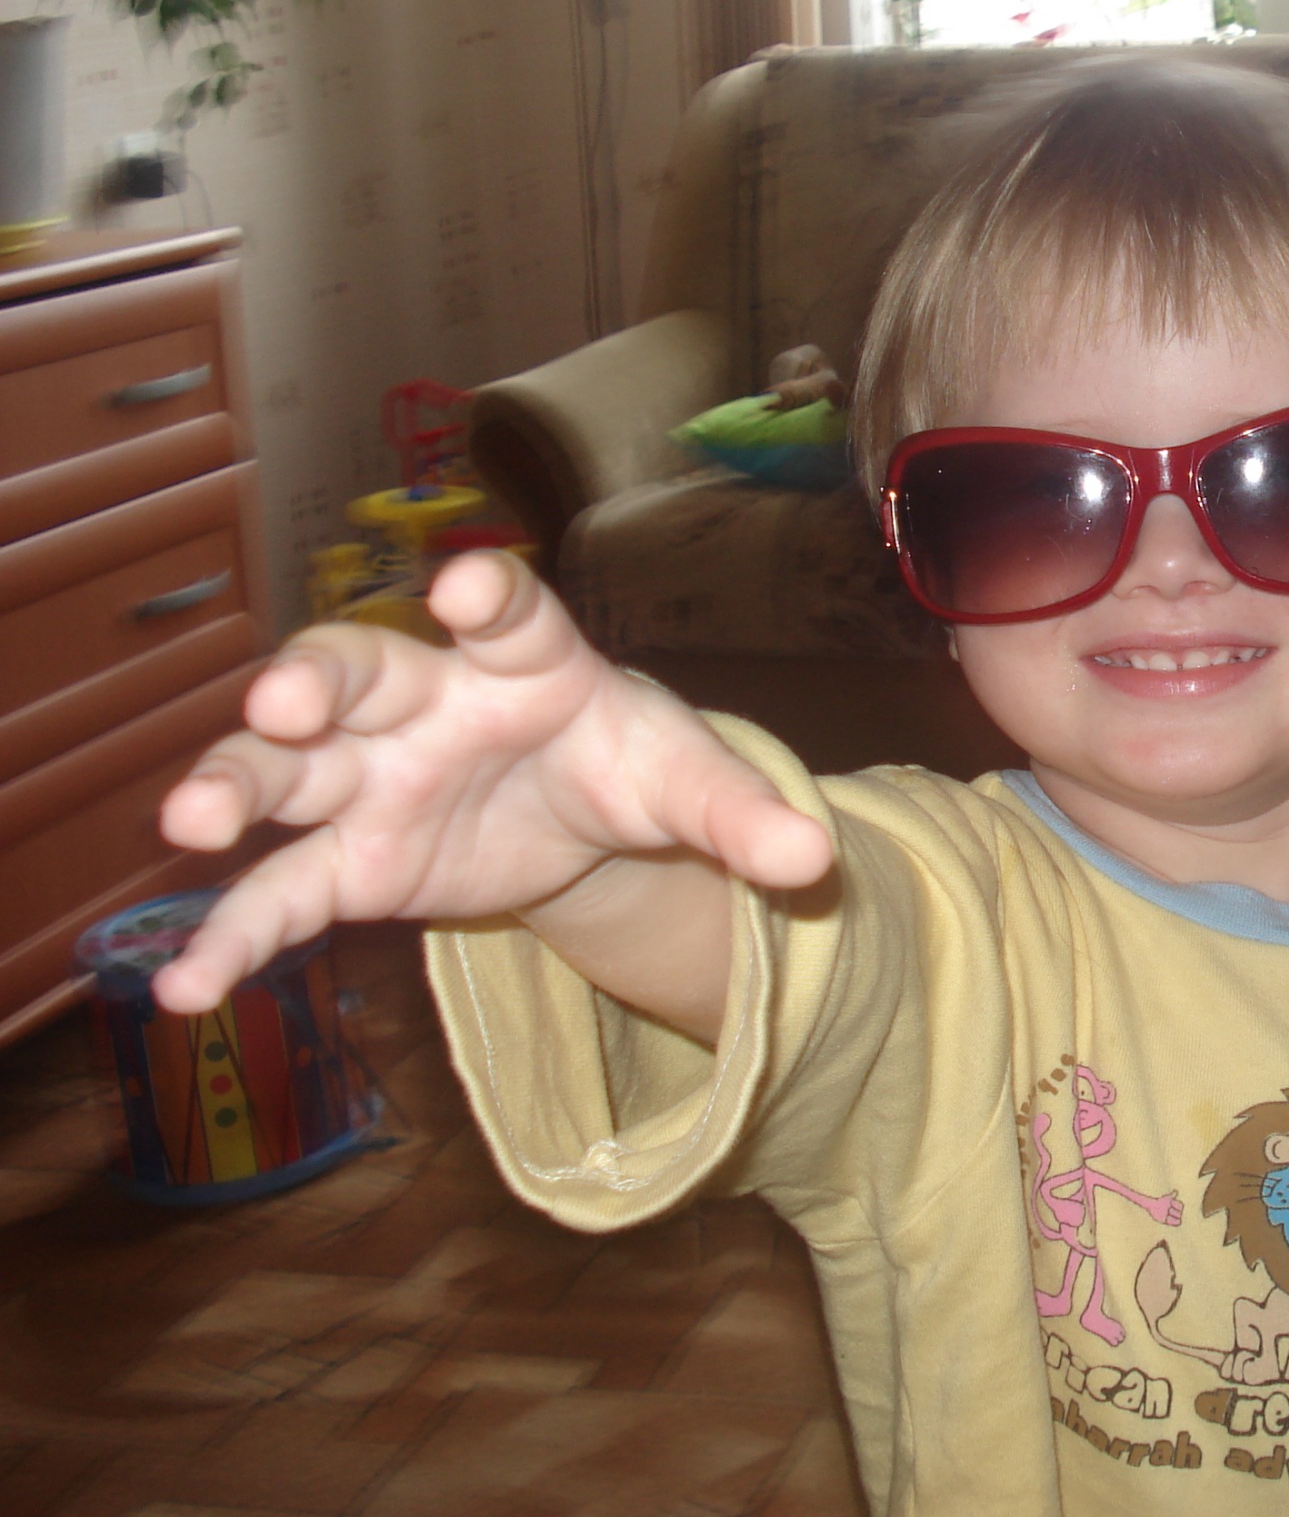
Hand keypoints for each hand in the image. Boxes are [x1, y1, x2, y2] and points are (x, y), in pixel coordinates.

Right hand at [153, 552, 832, 1014]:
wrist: (581, 815)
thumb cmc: (625, 764)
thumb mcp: (687, 783)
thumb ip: (740, 814)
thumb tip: (816, 860)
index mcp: (526, 659)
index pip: (507, 614)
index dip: (488, 597)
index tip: (469, 588)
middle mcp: (428, 703)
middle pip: (357, 670)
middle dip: (314, 679)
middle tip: (280, 697)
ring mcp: (372, 778)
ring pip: (286, 768)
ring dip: (238, 784)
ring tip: (194, 821)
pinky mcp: (347, 861)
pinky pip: (281, 894)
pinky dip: (233, 936)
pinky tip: (184, 988)